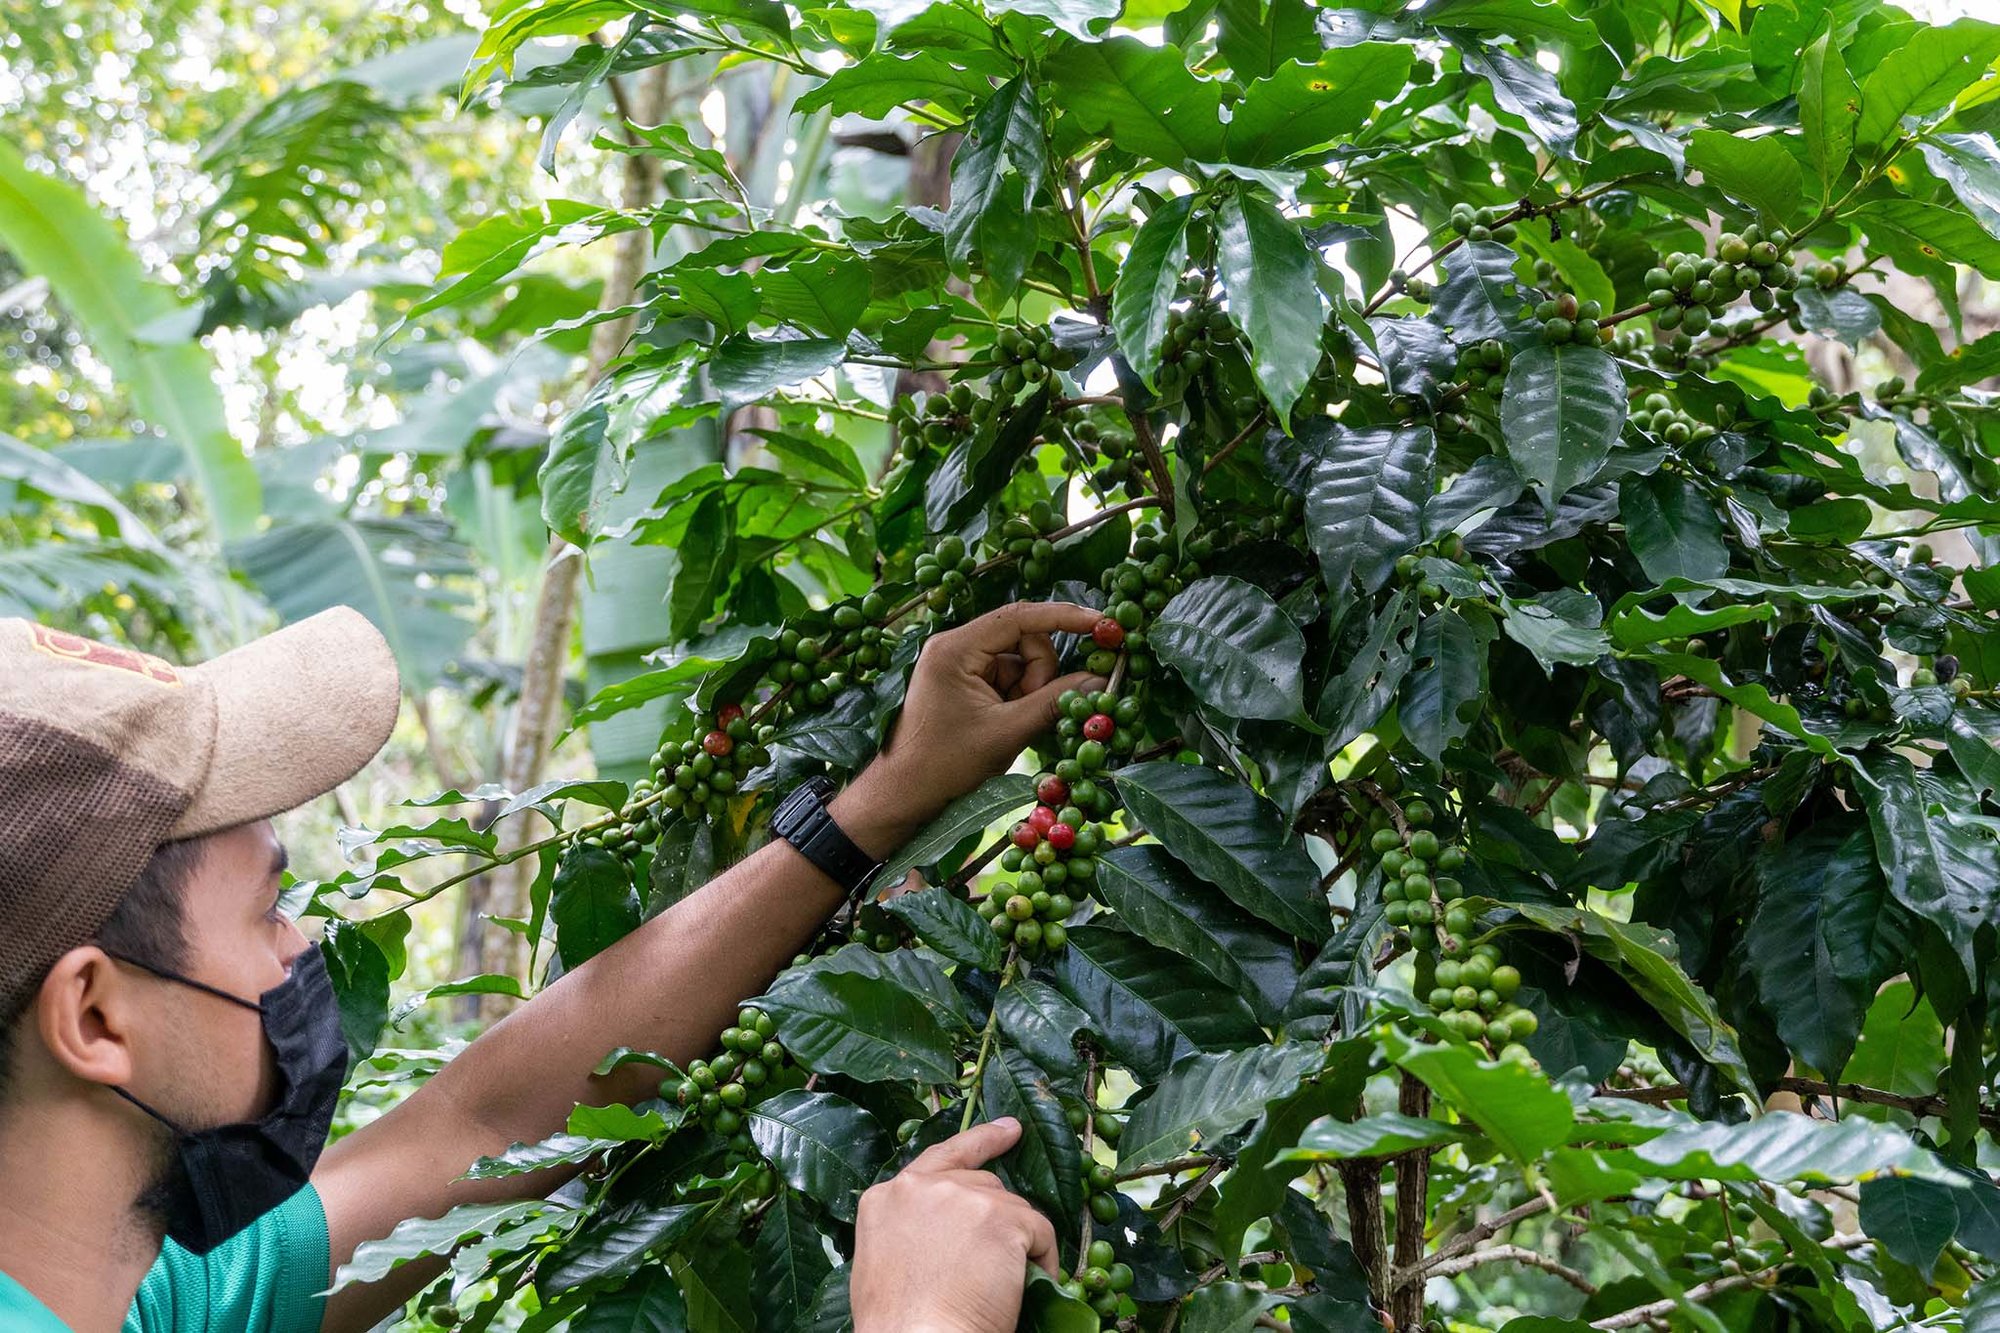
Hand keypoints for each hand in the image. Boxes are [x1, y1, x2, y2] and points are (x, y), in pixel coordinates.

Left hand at [833, 601, 1105, 855]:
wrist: (901, 795)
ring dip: (1029, 693)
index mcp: (956, 648)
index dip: (1065, 618)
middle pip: (1024, 642)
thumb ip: (1055, 702)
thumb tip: (1102, 681)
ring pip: (1021, 664)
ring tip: (1010, 726)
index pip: (1020, 617)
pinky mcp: (965, 683)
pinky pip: (1008, 681)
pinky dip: (1017, 702)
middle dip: (1039, 676)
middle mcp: (955, 647)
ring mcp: (959, 664)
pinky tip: (1005, 727)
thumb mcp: (1007, 733)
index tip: (1102, 625)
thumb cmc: (944, 765)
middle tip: (1028, 713)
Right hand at [850, 1119, 1059, 1332]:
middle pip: (981, 1184)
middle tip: (1005, 1247)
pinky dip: (1042, 1257)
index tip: (1009, 1130)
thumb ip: (910, 1229)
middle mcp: (922, 1187)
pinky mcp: (1002, 1217)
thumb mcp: (882, 1261)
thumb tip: (940, 1234)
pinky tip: (1029, 1284)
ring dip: (1016, 1244)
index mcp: (887, 1197)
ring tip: (1004, 1286)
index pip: (940, 1157)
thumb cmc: (898, 1323)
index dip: (980, 1142)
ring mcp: (964, 1197)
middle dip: (997, 1214)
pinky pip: (1039, 1231)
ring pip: (1011, 1208)